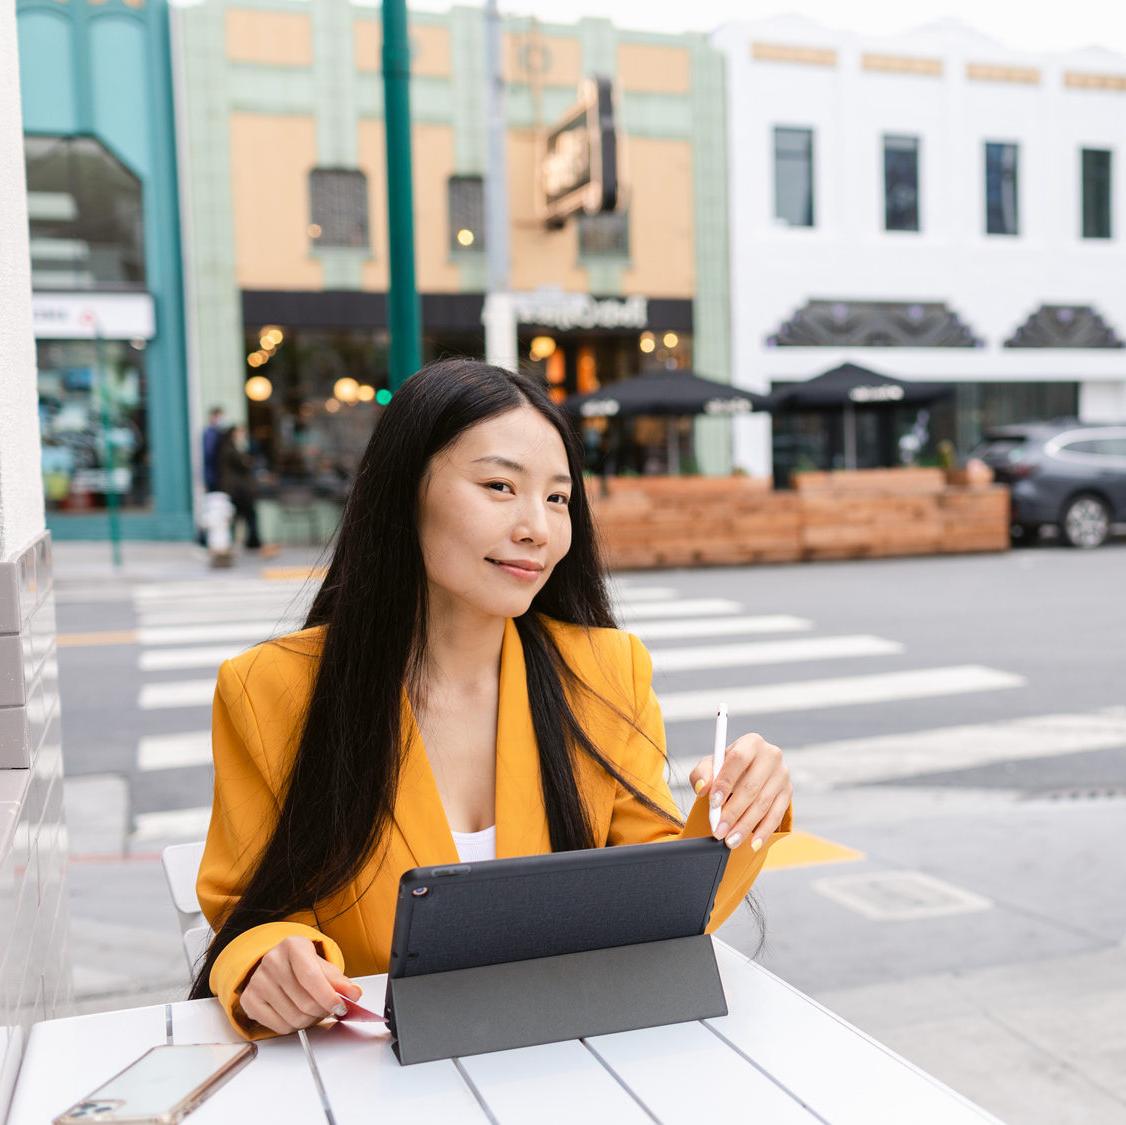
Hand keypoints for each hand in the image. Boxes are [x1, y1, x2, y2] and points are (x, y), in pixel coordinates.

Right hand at [239, 936, 362, 1034]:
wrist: (277, 965)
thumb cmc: (302, 965)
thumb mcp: (323, 966)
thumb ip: (339, 981)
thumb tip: (353, 994)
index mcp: (293, 945)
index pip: (311, 976)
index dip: (328, 996)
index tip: (341, 1007)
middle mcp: (272, 960)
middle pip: (304, 1001)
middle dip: (322, 1011)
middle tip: (328, 1009)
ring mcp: (257, 981)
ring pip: (293, 1017)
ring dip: (310, 1020)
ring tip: (312, 1010)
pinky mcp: (249, 1000)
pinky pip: (279, 1026)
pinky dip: (293, 1027)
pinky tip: (296, 1013)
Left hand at [689, 733, 790, 851]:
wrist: (749, 772)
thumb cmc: (727, 769)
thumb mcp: (711, 766)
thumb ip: (702, 774)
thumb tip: (703, 788)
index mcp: (751, 743)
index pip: (738, 760)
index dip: (725, 782)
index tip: (713, 802)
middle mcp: (771, 755)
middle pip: (751, 786)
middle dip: (733, 812)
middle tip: (718, 830)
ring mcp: (782, 775)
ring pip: (763, 804)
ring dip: (745, 825)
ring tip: (730, 840)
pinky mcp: (788, 793)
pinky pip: (776, 815)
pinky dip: (764, 831)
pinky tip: (752, 843)